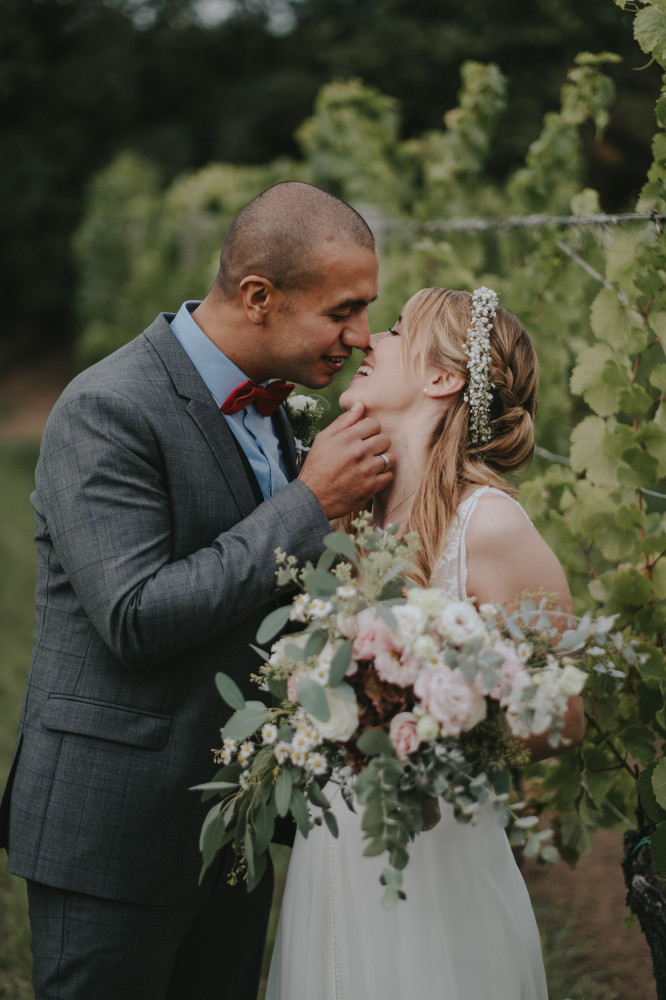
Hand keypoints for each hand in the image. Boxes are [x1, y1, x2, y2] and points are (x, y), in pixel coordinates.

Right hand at [298, 402, 392, 518]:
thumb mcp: (323, 439)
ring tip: (371, 464)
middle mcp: (359, 452)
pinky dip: (383, 476)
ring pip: (390, 457)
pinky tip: (372, 477)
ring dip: (382, 460)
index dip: (370, 430)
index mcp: (348, 438)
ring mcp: (367, 470)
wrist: (312, 497)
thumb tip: (360, 405)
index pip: (375, 424)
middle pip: (385, 439)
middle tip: (368, 452)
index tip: (364, 438)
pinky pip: (389, 476)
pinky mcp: (371, 487)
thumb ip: (343, 421)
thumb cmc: (317, 466)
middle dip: (378, 444)